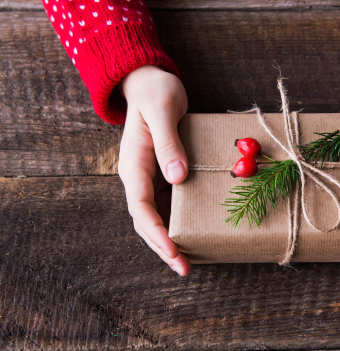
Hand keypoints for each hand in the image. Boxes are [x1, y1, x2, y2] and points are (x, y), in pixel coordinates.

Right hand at [117, 65, 190, 274]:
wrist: (150, 82)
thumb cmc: (155, 92)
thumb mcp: (162, 110)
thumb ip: (167, 142)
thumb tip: (176, 177)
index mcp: (133, 165)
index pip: (140, 207)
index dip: (156, 232)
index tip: (172, 250)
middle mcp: (138, 176)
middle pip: (147, 220)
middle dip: (163, 246)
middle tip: (183, 267)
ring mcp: (150, 177)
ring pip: (157, 216)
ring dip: (171, 239)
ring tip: (189, 261)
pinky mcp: (163, 174)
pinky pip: (169, 204)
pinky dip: (179, 221)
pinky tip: (194, 233)